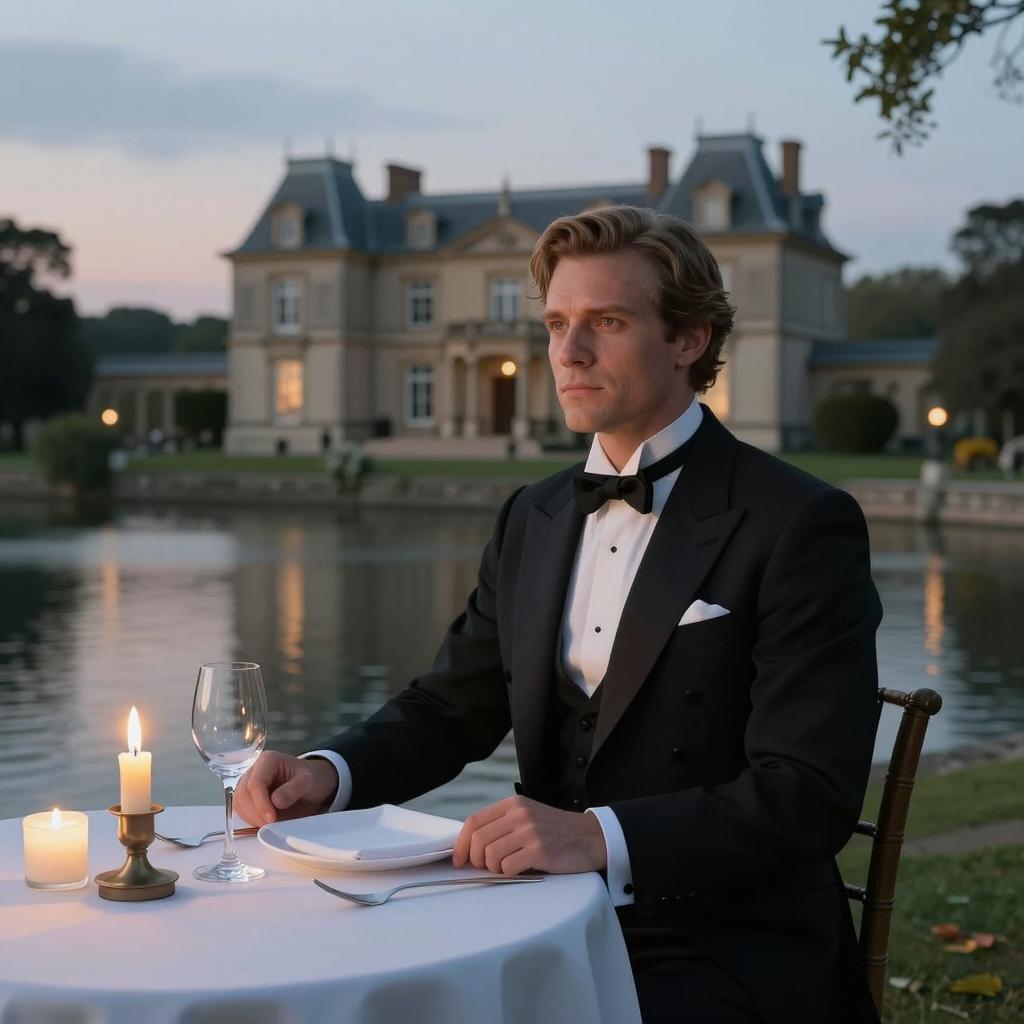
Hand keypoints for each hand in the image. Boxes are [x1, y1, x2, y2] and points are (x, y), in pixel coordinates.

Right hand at [234, 751, 338, 825]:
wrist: (314, 785)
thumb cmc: (312, 779)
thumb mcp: (309, 781)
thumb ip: (293, 789)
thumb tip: (275, 802)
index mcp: (268, 760)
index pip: (255, 783)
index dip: (261, 803)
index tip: (271, 818)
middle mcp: (255, 770)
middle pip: (243, 794)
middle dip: (255, 813)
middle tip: (270, 825)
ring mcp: (249, 784)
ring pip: (239, 803)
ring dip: (251, 818)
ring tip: (269, 824)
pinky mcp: (249, 797)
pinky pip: (242, 810)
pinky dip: (251, 819)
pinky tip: (264, 823)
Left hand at [452, 796, 606, 875]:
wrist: (590, 837)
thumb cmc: (555, 832)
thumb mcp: (528, 818)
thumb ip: (502, 826)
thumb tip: (470, 848)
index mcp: (513, 804)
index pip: (474, 821)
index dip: (461, 844)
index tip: (460, 860)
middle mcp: (519, 814)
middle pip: (479, 840)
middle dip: (477, 860)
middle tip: (489, 867)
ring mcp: (529, 831)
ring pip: (490, 856)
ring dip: (495, 868)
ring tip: (510, 867)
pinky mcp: (539, 849)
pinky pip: (508, 867)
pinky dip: (510, 874)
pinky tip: (523, 869)